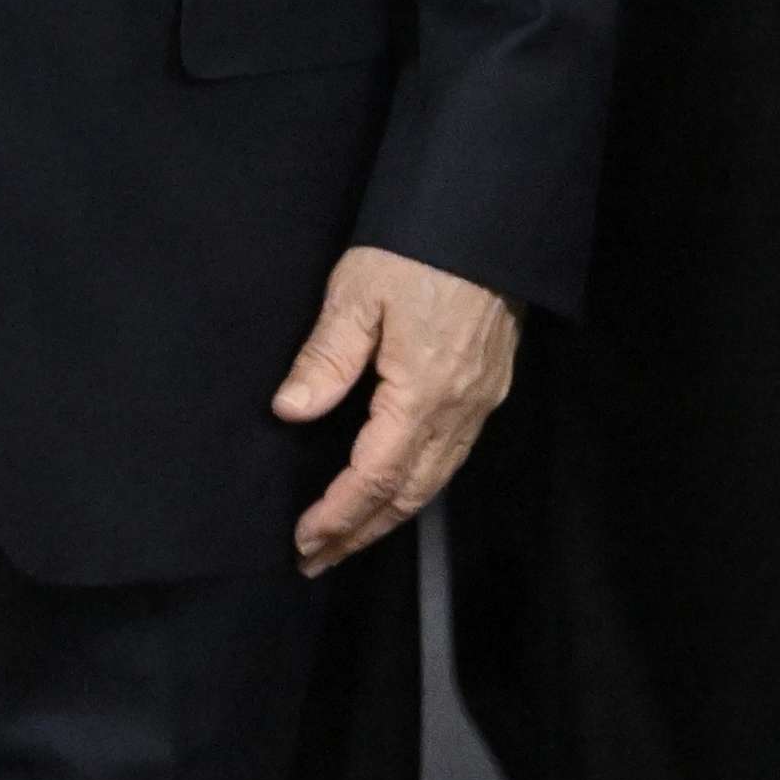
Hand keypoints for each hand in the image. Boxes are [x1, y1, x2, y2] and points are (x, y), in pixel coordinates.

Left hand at [271, 244, 520, 573]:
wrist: (484, 221)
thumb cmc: (415, 249)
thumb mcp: (354, 294)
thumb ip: (325, 359)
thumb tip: (291, 412)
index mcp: (423, 393)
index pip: (374, 475)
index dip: (338, 513)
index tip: (305, 540)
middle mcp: (459, 410)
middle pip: (408, 494)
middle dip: (362, 532)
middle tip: (318, 559)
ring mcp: (480, 403)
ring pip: (434, 481)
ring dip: (390, 516)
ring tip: (348, 538)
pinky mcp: (488, 389)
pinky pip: (451, 457)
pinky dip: (417, 485)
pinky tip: (394, 490)